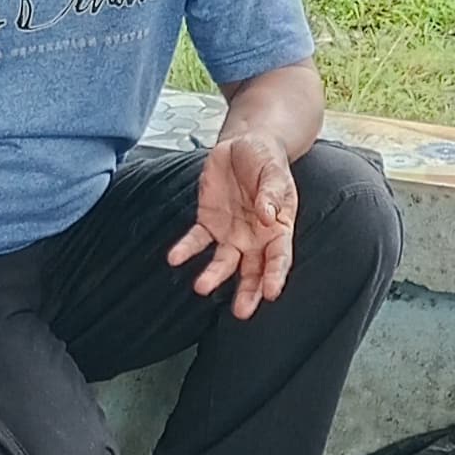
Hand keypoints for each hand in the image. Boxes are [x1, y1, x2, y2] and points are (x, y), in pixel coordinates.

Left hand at [169, 132, 295, 317]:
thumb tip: (270, 216)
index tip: (270, 292)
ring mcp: (231, 232)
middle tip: (242, 311)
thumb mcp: (273, 171)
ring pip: (224, 261)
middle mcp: (255, 236)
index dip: (275, 275)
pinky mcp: (209, 222)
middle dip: (248, 292)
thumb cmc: (267, 159)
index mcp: (278, 227)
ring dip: (214, 275)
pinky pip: (197, 240)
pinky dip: (186, 249)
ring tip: (202, 286)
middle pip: (253, 270)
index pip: (279, 256)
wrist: (245, 143)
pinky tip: (175, 257)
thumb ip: (272, 193)